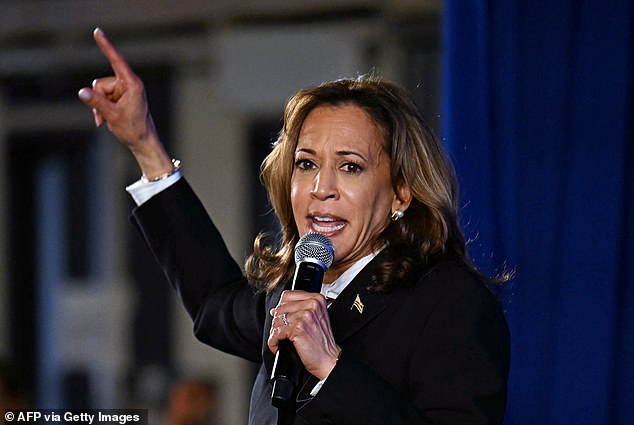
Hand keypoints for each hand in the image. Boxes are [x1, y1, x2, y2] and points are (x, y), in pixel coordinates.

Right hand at [77, 28, 172, 178]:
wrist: (142, 142)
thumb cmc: (133, 128)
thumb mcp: (112, 115)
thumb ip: (96, 102)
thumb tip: (82, 91)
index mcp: (132, 84)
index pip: (116, 61)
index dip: (106, 46)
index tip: (97, 32)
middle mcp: (128, 84)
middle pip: (101, 83)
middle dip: (98, 99)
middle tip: (105, 116)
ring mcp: (124, 91)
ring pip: (99, 91)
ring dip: (99, 106)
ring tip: (106, 120)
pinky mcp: (120, 98)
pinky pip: (102, 98)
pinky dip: (101, 109)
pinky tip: (105, 120)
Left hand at [269, 290, 341, 379]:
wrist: (329, 359)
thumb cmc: (322, 342)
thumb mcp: (315, 318)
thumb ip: (298, 309)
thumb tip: (275, 310)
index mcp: (317, 299)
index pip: (287, 295)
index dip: (281, 308)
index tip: (281, 317)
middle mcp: (312, 304)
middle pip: (280, 308)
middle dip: (277, 322)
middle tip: (281, 333)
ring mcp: (305, 315)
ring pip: (277, 320)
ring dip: (275, 333)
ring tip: (280, 341)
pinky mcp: (299, 328)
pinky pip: (276, 332)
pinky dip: (273, 342)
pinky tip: (278, 346)